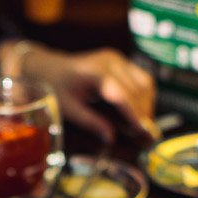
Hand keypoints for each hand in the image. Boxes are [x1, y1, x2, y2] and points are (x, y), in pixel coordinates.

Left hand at [13, 45, 156, 141]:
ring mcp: (117, 58)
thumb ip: (90, 123)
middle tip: (146, 135)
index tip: (141, 130)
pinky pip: (142, 78)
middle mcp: (109, 61)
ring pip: (145, 82)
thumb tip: (110, 139)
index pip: (121, 95)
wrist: (49, 67)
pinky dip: (145, 95)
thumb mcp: (69, 109)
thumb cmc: (56, 89)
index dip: (133, 114)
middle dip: (143, 112)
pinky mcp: (120, 60)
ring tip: (144, 124)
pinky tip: (140, 111)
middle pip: (137, 89)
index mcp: (94, 73)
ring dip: (147, 104)